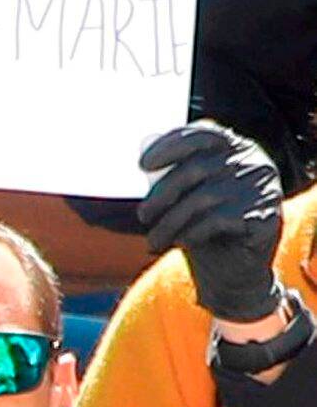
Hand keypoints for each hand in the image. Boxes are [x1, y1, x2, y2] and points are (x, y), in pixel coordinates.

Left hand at [144, 117, 296, 332]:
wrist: (232, 272)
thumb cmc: (203, 229)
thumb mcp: (186, 200)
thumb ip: (173, 177)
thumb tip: (144, 158)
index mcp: (235, 149)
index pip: (203, 135)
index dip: (171, 146)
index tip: (143, 165)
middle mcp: (253, 161)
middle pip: (196, 169)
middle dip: (161, 195)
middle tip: (143, 217)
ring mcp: (262, 187)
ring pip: (203, 197)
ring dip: (169, 223)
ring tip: (153, 241)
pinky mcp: (264, 215)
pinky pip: (218, 219)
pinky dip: (191, 232)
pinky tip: (181, 243)